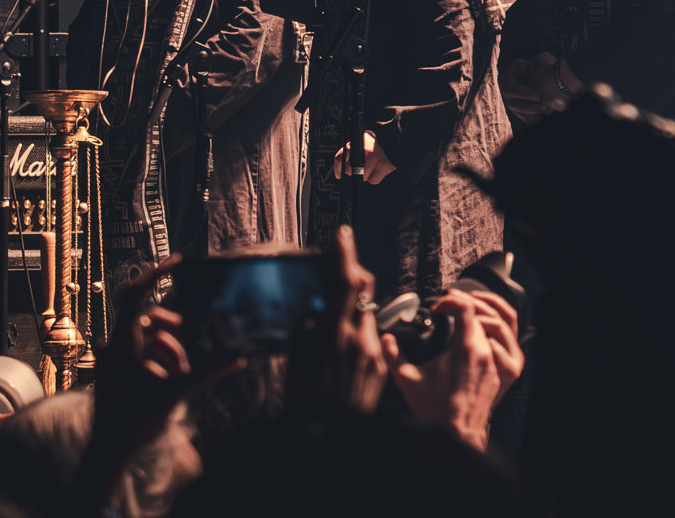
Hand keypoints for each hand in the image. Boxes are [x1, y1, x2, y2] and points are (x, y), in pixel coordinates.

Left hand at [79, 258, 238, 500]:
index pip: (135, 296)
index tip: (179, 261)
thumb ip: (206, 373)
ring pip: (150, 337)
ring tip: (178, 374)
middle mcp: (114, 345)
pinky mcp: (117, 367)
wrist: (108, 452)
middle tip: (190, 350)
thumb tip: (238, 358)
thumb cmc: (131, 424)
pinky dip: (160, 359)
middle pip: (152, 319)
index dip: (156, 274)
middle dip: (175, 333)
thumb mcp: (172, 395)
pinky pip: (143, 351)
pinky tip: (169, 377)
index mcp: (121, 345)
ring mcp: (114, 356)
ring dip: (169, 351)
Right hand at [288, 225, 388, 413]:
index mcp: (333, 336)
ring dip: (354, 307)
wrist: (332, 439)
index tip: (343, 236)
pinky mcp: (381, 366)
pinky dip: (358, 333)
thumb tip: (312, 309)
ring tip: (336, 315)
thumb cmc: (305, 406)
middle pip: (361, 291)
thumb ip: (304, 333)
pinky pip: (371, 338)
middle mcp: (357, 340)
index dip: (344, 256)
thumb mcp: (294, 366)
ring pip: (366, 315)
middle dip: (352, 274)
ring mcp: (373, 352)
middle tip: (343, 263)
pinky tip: (343, 344)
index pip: (344, 283)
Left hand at [332, 131, 395, 183]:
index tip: (339, 175)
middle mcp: (363, 151)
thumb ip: (351, 150)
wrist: (395, 139)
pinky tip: (379, 169)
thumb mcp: (361, 140)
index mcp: (356, 143)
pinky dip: (376, 177)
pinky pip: (373, 180)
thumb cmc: (378, 141)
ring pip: (362, 177)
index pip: (340, 158)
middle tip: (363, 165)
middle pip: (350, 171)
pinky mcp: (382, 167)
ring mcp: (373, 160)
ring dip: (367, 174)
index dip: (338, 169)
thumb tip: (342, 165)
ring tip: (373, 165)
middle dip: (354, 171)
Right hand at [388, 291, 524, 451]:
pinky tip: (462, 350)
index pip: (466, 307)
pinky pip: (491, 349)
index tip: (437, 308)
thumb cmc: (434, 409)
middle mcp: (483, 351)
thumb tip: (386, 340)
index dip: (451, 301)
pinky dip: (478, 343)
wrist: (458, 434)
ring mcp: (492, 363)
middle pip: (479, 316)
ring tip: (454, 328)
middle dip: (462, 309)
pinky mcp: (495, 375)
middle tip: (445, 312)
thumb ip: (393, 357)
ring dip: (471, 326)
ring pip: (487, 332)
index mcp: (465, 346)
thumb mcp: (408, 380)